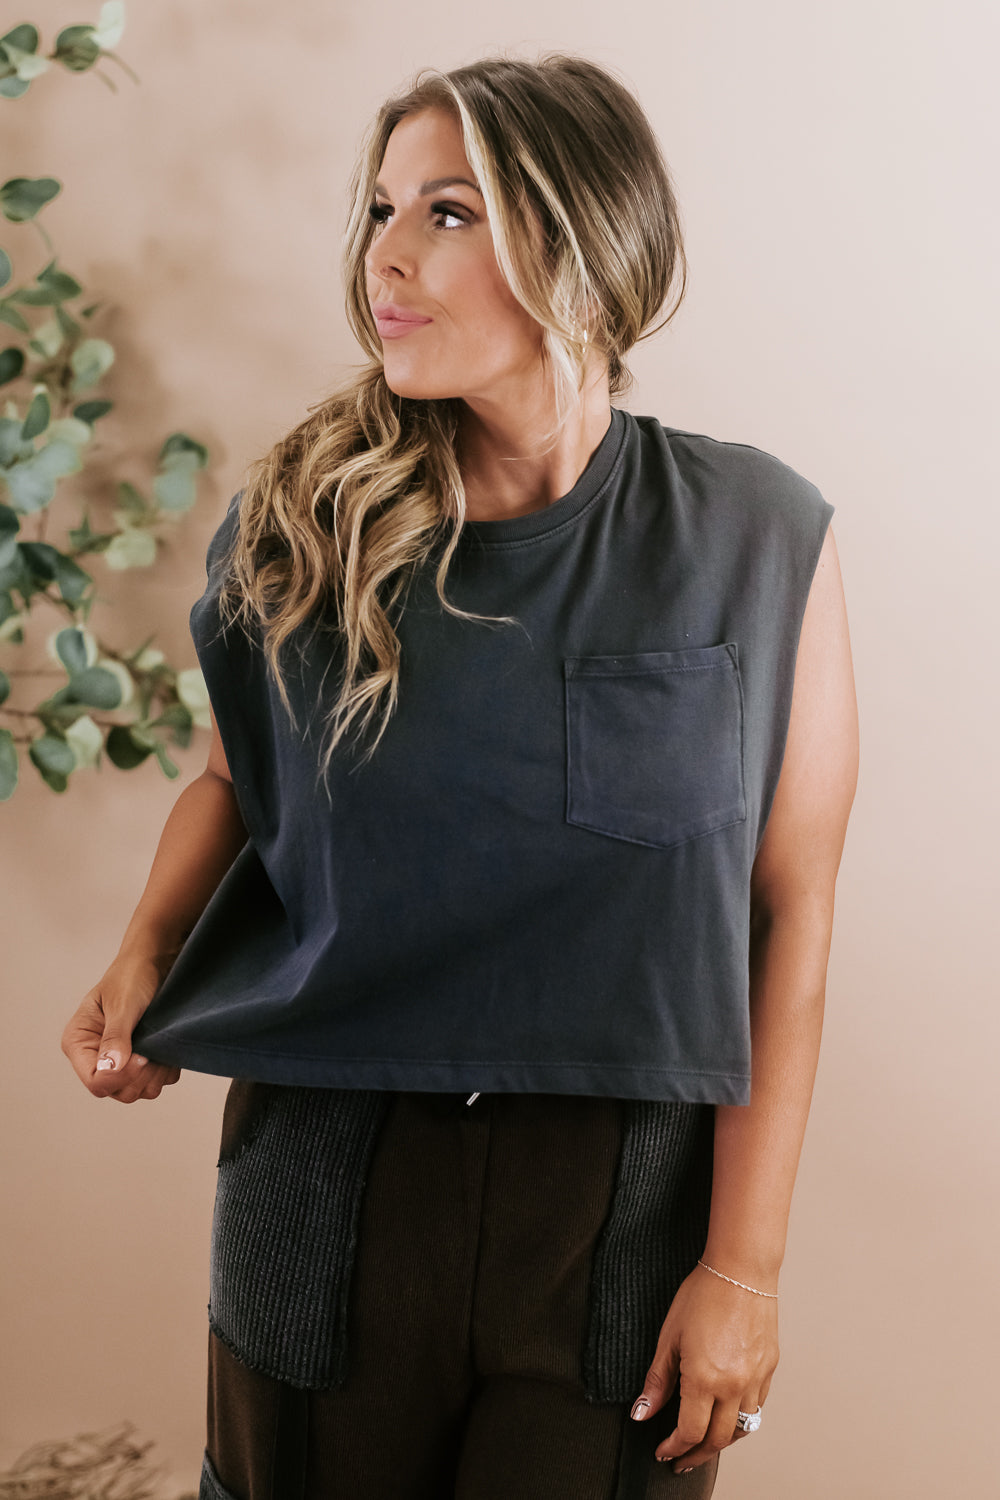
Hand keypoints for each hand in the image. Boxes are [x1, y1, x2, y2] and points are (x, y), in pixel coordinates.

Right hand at [62, 951, 180, 1102]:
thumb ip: (116, 1036)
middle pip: (117, 1092)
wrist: (154, 963)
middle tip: (153, 1050)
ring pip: (137, 1091)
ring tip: (160, 1046)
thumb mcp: (122, 1003)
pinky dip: (165, 1071)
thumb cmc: (131, 975)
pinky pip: (155, 1083)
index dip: (120, 1077)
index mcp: (79, 1042)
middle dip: (140, 1076)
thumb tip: (110, 1067)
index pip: (94, 1081)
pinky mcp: (141, 1062)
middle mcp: (96, 1056)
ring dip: (154, 1075)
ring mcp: (119, 1062)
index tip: (142, 1057)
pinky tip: (166, 1048)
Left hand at [630, 1264, 778, 1472]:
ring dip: (720, 1442)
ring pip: (741, 1429)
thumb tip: (642, 1413)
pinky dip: (741, 1419)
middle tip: (681, 1460)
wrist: (741, 1270)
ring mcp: (756, 1379)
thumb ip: (657, 1380)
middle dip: (696, 1455)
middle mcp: (734, 1385)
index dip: (674, 1448)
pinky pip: (757, 1407)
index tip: (663, 1452)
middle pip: (716, 1439)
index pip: (689, 1432)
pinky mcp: (769, 1369)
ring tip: (703, 1444)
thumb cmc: (702, 1295)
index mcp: (705, 1378)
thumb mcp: (669, 1336)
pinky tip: (727, 1416)